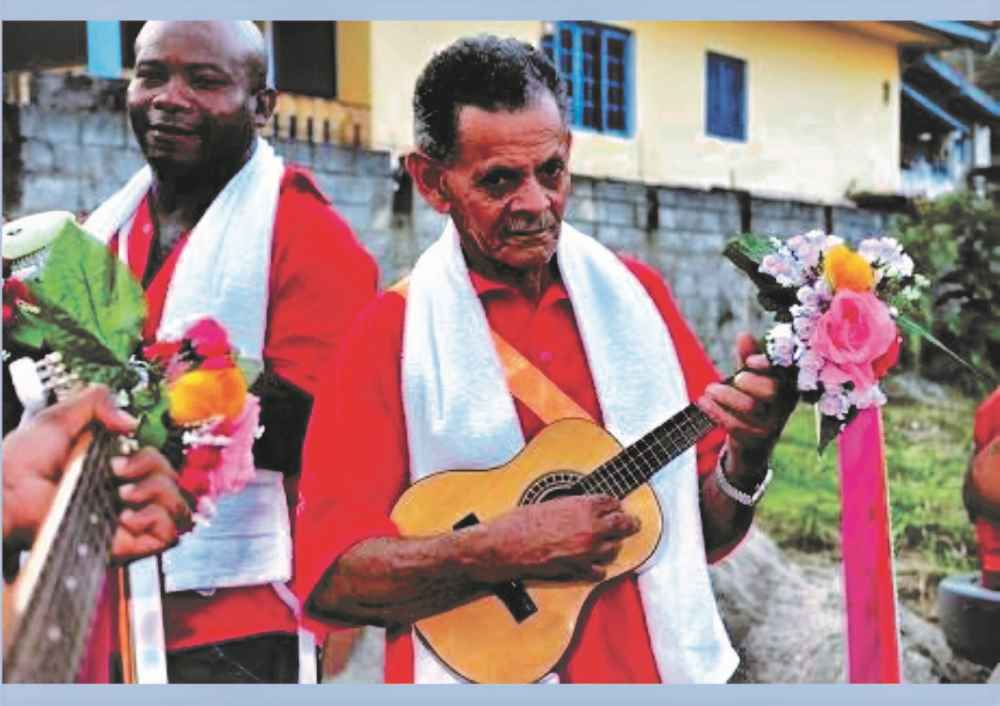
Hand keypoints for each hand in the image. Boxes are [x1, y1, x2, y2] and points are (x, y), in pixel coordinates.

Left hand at [2, 384, 192, 561]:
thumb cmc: (19, 464)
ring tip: (123, 493)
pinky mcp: (124, 544)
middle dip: (153, 467)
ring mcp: (126, 520)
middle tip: (117, 470)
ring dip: (158, 492)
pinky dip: (156, 519)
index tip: (124, 445)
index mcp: (114, 468)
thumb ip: (95, 402)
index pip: (157, 462)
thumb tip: (131, 422)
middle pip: (172, 480)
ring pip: (177, 506)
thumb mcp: (57, 418)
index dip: (149, 453)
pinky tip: (128, 514)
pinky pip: (167, 535)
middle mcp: (124, 494)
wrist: (6, 496)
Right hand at [479, 494, 640, 582]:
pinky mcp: (578, 570)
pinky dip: (598, 567)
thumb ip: (571, 507)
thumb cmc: (519, 522)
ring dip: (612, 545)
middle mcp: (590, 527)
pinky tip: (592, 564)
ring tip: (608, 543)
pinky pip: (599, 571)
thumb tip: (581, 509)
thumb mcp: (549, 504)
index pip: (612, 501)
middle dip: (628, 522)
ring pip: (615, 548)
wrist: (506, 546)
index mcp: (583, 505)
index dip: (614, 503)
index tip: (615, 505)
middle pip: (624, 523)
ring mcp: (587, 551)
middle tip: (632, 523)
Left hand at [698, 333, 797, 476]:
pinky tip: (703, 402)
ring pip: (750, 407)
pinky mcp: (756, 439)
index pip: (785, 372)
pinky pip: (735, 425)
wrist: (753, 438)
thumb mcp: (752, 377)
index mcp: (788, 384)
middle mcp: (784, 404)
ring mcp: (772, 424)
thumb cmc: (753, 399)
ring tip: (710, 389)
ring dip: (725, 396)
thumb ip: (748, 357)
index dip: (767, 365)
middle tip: (733, 378)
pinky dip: (716, 411)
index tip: (750, 361)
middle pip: (770, 390)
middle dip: (747, 381)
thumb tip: (744, 335)